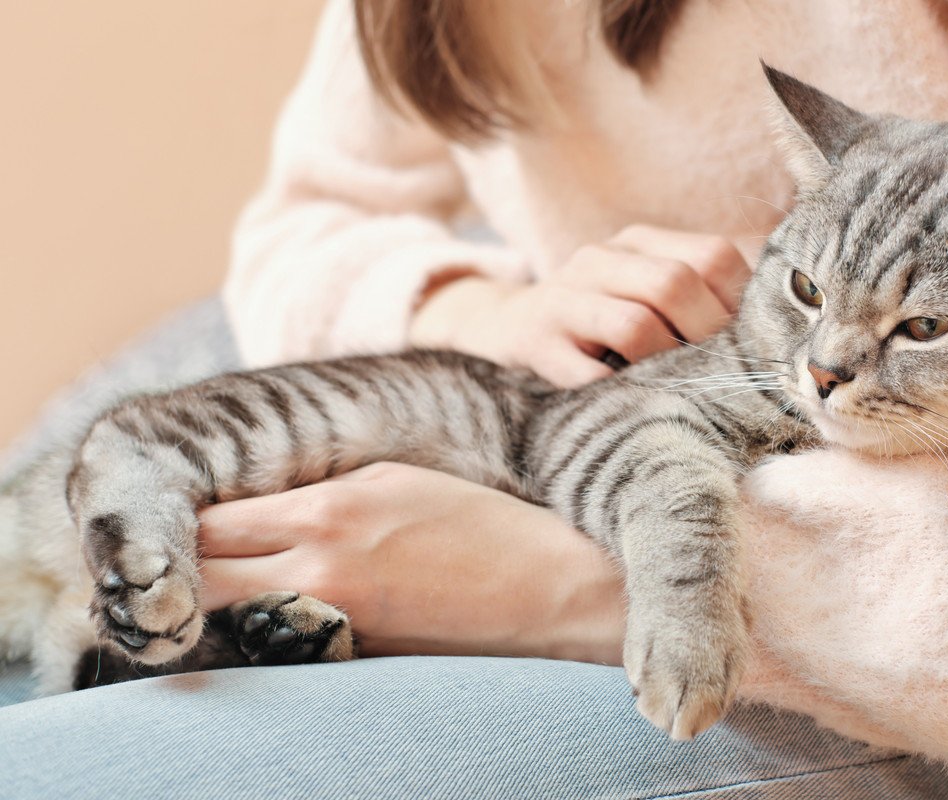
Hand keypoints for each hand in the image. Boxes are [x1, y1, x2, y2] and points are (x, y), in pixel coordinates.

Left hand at [197, 462, 625, 662]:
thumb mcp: (397, 481)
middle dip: (183, 567)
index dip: (181, 522)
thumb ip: (319, 495)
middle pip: (201, 576)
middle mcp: (318, 569)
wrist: (553, 592)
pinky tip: (278, 614)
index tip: (177, 519)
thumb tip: (258, 511)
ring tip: (225, 585)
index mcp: (328, 511)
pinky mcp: (354, 657)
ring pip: (233, 617)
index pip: (209, 521)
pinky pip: (283, 641)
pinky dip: (267, 628)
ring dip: (219, 601)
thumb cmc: (485, 523)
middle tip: (182, 560)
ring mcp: (334, 621)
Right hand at [409, 225, 750, 386]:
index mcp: (637, 244)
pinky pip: (586, 374)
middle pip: (674, 285)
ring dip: (665, 367)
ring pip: (634, 326)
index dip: (742, 305)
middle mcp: (597, 260)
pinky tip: (632, 406)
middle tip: (721, 380)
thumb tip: (775, 342)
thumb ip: (697, 304)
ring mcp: (561, 299)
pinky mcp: (532, 341)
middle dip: (708, 339)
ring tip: (678, 394)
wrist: (498, 330)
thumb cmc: (595, 327)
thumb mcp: (641, 296)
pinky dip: (618, 395)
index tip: (752, 349)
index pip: (713, 256)